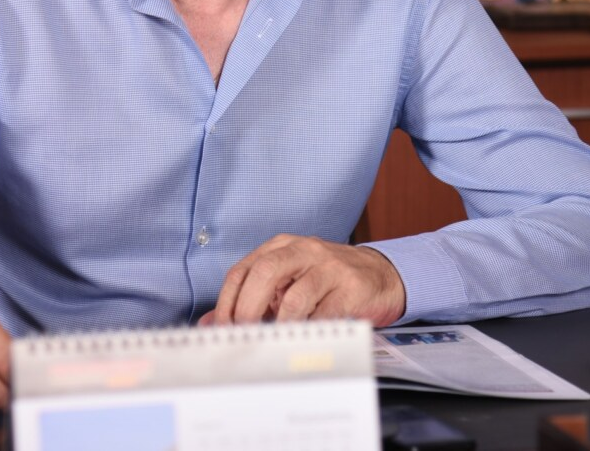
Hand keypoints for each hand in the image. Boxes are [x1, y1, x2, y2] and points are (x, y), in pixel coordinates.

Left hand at [200, 235, 405, 326]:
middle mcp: (303, 251)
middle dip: (247, 310)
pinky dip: (309, 331)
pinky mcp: (350, 288)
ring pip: (294, 297)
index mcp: (281, 247)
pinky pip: (323, 315)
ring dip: (279, 326)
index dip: (227, 302)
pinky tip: (304, 339)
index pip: (243, 270)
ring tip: (275, 341)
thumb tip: (210, 323)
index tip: (222, 329)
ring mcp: (328, 267)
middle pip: (264, 274)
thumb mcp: (287, 282)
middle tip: (244, 336)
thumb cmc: (326, 280)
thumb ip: (251, 299)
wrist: (379, 275)